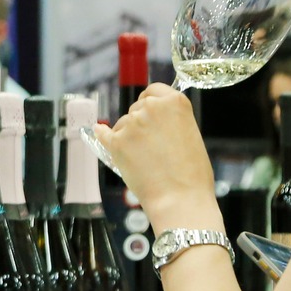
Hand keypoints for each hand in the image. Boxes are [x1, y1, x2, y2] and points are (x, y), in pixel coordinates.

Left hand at [93, 84, 223, 234]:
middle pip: (136, 108)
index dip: (150, 103)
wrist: (180, 199)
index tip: (149, 112)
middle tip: (150, 145)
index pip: (153, 91)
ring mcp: (131, 124)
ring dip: (128, 136)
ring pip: (122, 124)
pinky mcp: (116, 142)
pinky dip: (101, 135)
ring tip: (144, 160)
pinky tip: (98, 132)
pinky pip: (103, 134)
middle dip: (140, 122)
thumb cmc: (192, 174)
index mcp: (174, 102)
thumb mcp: (191, 134)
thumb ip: (172, 121)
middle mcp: (151, 108)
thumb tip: (156, 122)